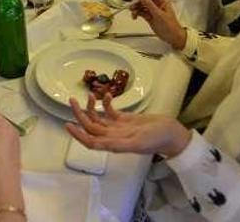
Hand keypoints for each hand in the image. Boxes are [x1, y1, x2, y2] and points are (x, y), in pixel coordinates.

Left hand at [66, 94, 190, 156]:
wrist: (171, 132)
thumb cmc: (156, 139)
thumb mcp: (137, 142)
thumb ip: (118, 144)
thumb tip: (100, 145)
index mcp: (114, 144)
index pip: (90, 141)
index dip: (77, 135)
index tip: (67, 125)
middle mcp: (113, 136)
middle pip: (91, 126)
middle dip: (80, 114)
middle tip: (72, 100)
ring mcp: (118, 127)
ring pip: (98, 118)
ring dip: (91, 107)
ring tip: (88, 94)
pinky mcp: (124, 119)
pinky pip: (110, 111)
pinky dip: (106, 103)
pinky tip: (106, 94)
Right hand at [130, 0, 185, 49]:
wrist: (172, 37)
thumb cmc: (171, 26)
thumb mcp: (158, 14)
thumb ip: (149, 4)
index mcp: (162, 0)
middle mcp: (157, 4)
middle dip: (137, 1)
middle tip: (133, 6)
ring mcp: (153, 10)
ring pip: (141, 5)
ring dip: (136, 7)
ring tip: (133, 13)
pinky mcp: (149, 16)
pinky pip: (141, 12)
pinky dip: (136, 13)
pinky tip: (135, 16)